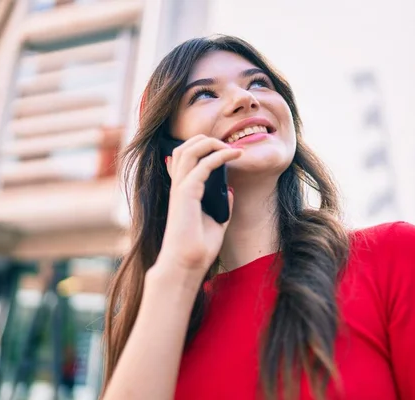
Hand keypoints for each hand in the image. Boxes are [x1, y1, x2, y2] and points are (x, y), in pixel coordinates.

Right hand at [154, 135, 241, 281]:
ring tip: (231, 147)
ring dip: (211, 143)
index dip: (200, 147)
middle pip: (183, 149)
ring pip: (188, 150)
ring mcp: (180, 189)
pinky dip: (220, 155)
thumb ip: (222, 204)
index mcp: (183, 192)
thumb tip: (231, 191)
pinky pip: (203, 165)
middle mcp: (179, 187)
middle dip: (205, 140)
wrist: (187, 265)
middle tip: (228, 145)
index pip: (183, 160)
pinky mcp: (186, 194)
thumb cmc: (199, 248)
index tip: (225, 149)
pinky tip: (235, 154)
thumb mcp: (217, 221)